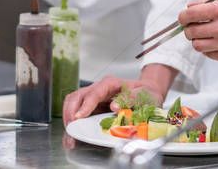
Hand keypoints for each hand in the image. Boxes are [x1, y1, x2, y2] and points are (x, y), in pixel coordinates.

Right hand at [61, 64, 176, 124]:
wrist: (148, 91)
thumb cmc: (145, 93)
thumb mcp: (144, 94)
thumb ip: (131, 99)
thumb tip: (114, 106)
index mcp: (110, 83)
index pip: (93, 93)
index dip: (84, 106)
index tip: (78, 117)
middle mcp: (99, 88)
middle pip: (78, 96)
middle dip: (71, 112)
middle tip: (71, 129)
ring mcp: (95, 96)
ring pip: (74, 101)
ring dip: (69, 116)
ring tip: (70, 133)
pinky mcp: (93, 105)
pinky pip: (78, 109)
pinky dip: (73, 119)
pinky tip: (73, 130)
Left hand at [179, 0, 217, 66]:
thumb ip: (216, 3)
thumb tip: (196, 7)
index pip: (191, 12)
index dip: (185, 15)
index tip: (185, 17)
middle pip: (190, 30)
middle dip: (189, 28)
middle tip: (194, 27)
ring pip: (197, 44)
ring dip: (198, 40)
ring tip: (207, 36)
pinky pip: (209, 54)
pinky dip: (210, 49)